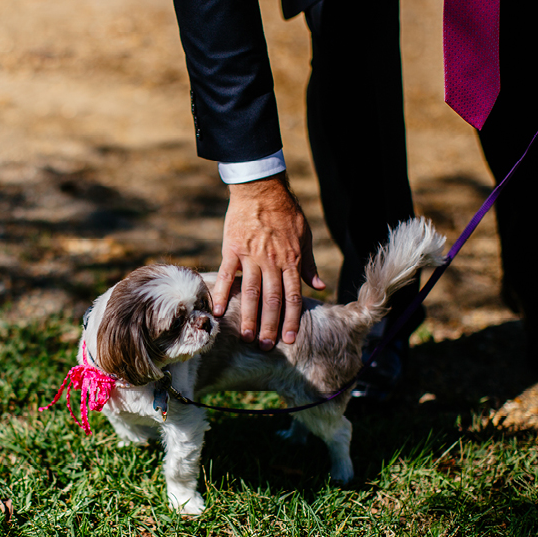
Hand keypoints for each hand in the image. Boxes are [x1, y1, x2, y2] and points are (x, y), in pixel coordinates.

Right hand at [213, 173, 324, 349]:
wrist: (261, 190)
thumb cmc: (286, 213)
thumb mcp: (304, 237)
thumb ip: (309, 264)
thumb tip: (320, 286)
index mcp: (290, 261)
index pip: (293, 297)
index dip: (292, 320)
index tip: (290, 339)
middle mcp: (272, 263)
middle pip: (272, 300)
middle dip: (270, 325)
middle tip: (266, 346)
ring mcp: (251, 257)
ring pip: (250, 293)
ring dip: (248, 317)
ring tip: (247, 337)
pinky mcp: (232, 250)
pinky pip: (227, 276)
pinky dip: (221, 294)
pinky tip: (217, 311)